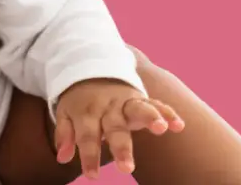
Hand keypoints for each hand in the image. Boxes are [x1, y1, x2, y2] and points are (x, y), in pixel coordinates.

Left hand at [53, 78, 184, 179]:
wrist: (90, 66)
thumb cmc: (78, 100)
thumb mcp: (65, 112)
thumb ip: (64, 133)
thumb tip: (62, 158)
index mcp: (87, 112)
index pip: (87, 137)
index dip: (89, 156)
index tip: (92, 176)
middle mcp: (108, 107)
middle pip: (115, 128)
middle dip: (121, 148)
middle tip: (127, 168)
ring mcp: (125, 101)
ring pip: (137, 109)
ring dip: (150, 117)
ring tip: (160, 128)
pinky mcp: (140, 98)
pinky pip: (155, 103)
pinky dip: (167, 112)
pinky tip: (178, 124)